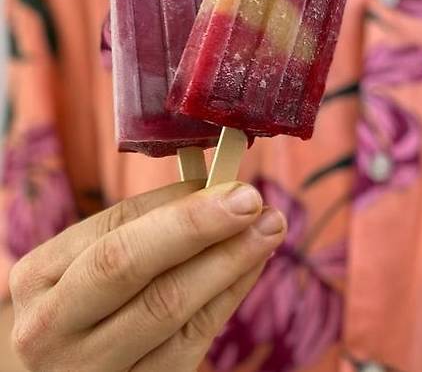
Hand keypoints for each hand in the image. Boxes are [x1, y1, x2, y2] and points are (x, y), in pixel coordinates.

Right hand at [9, 179, 286, 371]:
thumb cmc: (79, 308)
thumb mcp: (82, 267)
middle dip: (195, 226)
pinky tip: (252, 267)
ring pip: (167, 309)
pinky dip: (226, 298)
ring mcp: (89, 370)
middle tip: (250, 200)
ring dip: (228, 261)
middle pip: (126, 266)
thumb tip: (212, 190)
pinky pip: (189, 344)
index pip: (111, 230)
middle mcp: (50, 329)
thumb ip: (139, 229)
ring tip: (268, 229)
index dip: (177, 205)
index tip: (229, 184)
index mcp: (37, 279)